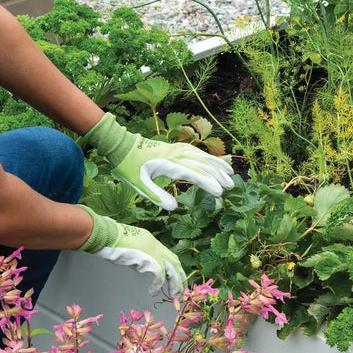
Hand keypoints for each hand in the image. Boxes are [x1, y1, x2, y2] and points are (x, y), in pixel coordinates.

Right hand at [79, 208, 186, 295]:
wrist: (107, 236)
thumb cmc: (112, 241)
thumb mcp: (130, 247)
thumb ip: (139, 255)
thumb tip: (141, 266)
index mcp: (152, 241)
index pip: (169, 255)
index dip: (174, 268)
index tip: (176, 277)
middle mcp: (156, 245)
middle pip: (175, 262)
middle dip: (179, 276)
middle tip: (180, 288)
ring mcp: (154, 252)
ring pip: (171, 270)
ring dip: (174, 283)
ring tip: (173, 294)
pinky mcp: (149, 260)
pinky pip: (159, 276)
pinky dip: (157, 286)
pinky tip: (153, 292)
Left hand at [84, 112, 233, 211]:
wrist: (121, 144)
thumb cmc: (128, 165)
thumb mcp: (138, 184)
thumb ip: (156, 196)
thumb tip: (174, 208)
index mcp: (168, 163)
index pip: (194, 174)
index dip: (208, 183)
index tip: (219, 192)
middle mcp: (176, 154)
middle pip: (202, 164)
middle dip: (218, 175)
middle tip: (230, 187)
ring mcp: (176, 149)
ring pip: (202, 156)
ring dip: (217, 165)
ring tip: (230, 174)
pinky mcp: (175, 147)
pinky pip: (196, 151)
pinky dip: (208, 157)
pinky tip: (215, 162)